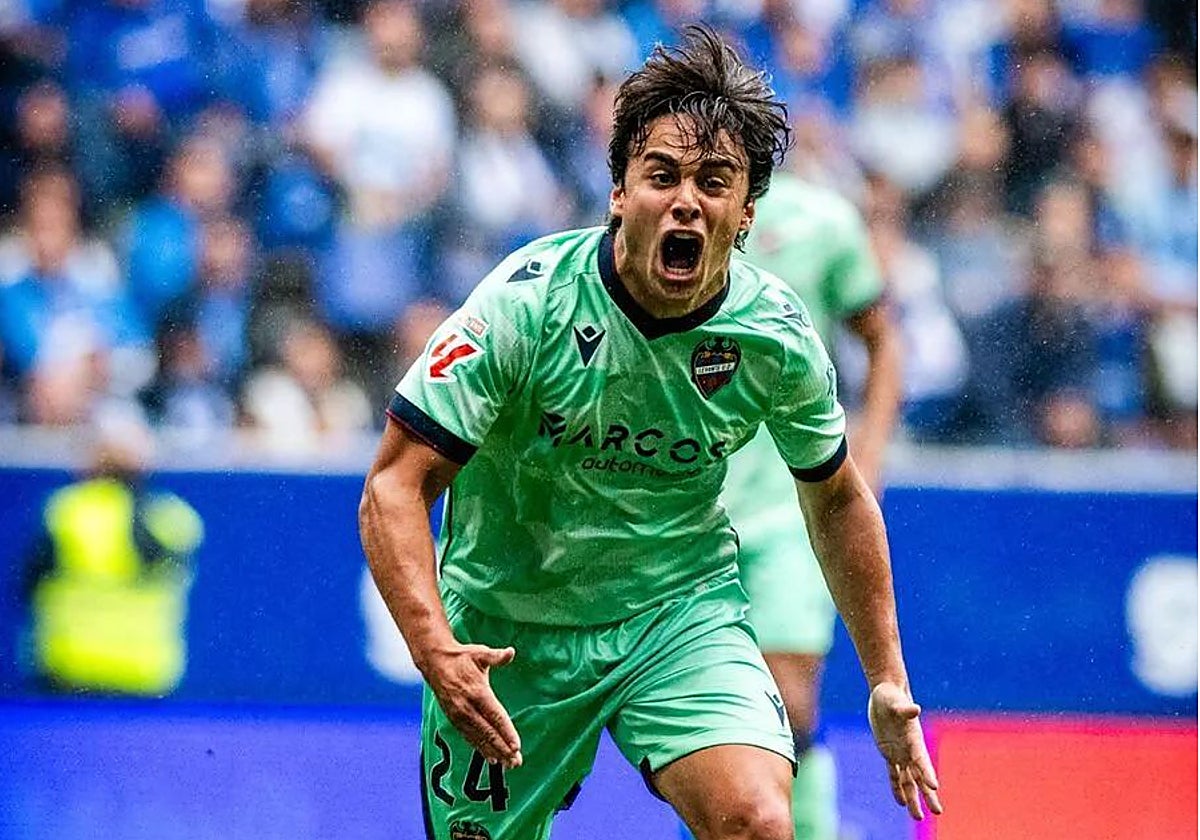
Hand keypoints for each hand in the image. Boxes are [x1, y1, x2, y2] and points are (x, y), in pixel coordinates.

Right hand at [424, 643, 522, 768]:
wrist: (434, 662)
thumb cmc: (461, 657)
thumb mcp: (480, 653)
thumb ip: (496, 656)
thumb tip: (510, 652)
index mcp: (477, 692)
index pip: (495, 716)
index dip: (506, 732)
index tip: (517, 746)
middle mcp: (467, 707)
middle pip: (488, 732)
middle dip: (503, 748)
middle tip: (516, 762)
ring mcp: (459, 715)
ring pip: (479, 738)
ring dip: (494, 752)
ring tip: (508, 764)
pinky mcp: (453, 718)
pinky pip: (469, 737)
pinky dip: (480, 748)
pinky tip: (491, 758)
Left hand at [868, 682, 942, 819]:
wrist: (886, 694)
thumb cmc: (891, 696)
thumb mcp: (895, 702)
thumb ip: (904, 708)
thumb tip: (914, 708)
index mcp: (913, 739)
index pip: (921, 760)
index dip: (928, 773)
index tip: (934, 788)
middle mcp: (909, 750)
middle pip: (920, 777)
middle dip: (928, 795)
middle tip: (938, 812)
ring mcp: (900, 753)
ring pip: (908, 781)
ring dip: (913, 798)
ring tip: (917, 817)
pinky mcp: (889, 753)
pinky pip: (893, 775)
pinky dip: (896, 788)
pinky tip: (901, 802)